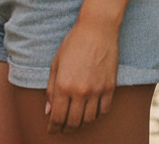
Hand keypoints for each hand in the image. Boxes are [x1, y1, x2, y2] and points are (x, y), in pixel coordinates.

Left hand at [45, 15, 118, 133]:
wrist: (97, 29)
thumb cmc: (74, 42)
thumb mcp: (56, 62)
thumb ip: (51, 88)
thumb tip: (48, 111)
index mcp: (63, 85)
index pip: (57, 117)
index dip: (53, 128)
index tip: (52, 130)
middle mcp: (80, 91)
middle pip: (73, 122)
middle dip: (66, 129)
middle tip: (63, 129)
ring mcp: (96, 90)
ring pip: (89, 119)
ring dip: (81, 123)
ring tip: (76, 119)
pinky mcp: (110, 87)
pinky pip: (103, 111)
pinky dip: (96, 114)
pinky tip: (91, 111)